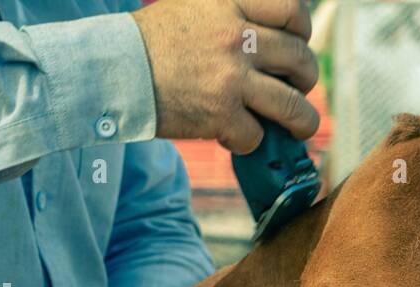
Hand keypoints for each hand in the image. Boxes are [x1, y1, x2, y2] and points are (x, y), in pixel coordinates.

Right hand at [131, 0, 319, 151]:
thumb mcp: (194, 4)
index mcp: (231, 4)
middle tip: (298, 88)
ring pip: (292, 107)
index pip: (293, 13)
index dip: (303, 32)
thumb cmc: (153, 41)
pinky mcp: (220, 114)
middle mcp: (236, 37)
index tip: (297, 44)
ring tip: (299, 127)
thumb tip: (273, 32)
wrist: (114, 70)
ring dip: (302, 122)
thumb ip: (233, 11)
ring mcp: (231, 78)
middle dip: (306, 79)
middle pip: (300, 61)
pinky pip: (256, 135)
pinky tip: (235, 134)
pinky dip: (249, 140)